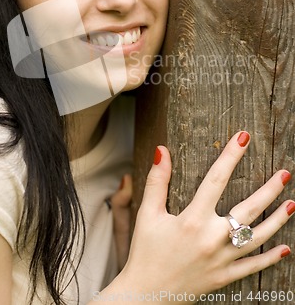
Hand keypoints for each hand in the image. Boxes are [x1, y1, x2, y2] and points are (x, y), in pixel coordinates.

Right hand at [103, 131, 292, 301]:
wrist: (146, 294)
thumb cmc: (146, 251)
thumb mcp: (147, 214)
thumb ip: (157, 181)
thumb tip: (161, 151)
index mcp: (193, 220)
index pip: (216, 179)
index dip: (230, 156)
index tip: (243, 138)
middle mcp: (212, 239)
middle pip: (248, 209)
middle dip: (269, 190)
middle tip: (284, 173)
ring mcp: (222, 260)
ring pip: (257, 237)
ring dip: (278, 220)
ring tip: (292, 204)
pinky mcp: (225, 277)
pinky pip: (253, 267)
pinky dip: (271, 258)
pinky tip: (286, 249)